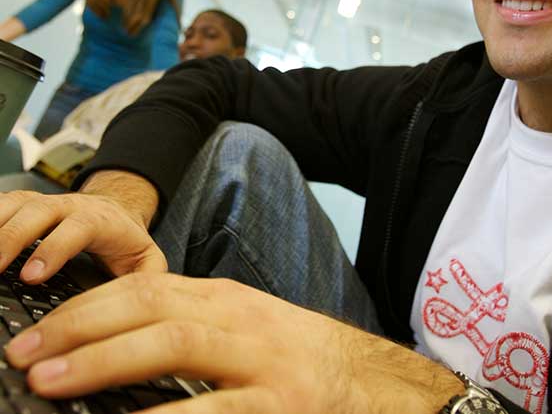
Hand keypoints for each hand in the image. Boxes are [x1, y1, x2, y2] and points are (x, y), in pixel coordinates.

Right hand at [0, 170, 165, 281]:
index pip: (78, 227)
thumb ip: (149, 276)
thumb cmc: (124, 239)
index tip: (32, 276)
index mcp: (100, 219)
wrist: (115, 209)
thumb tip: (143, 298)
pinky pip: (0, 205)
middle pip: (37, 212)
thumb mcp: (145, 258)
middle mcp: (68, 206)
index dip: (53, 248)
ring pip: (13, 205)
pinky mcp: (23, 205)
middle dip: (12, 238)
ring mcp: (43, 203)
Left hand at [6, 273, 463, 412]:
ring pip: (174, 343)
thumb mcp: (247, 330)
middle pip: (151, 306)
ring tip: (52, 379)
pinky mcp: (281, 406)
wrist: (378, 385)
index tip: (41, 328)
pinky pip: (214, 409)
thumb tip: (123, 344)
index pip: (147, 289)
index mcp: (228, 301)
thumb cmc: (302, 359)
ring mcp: (262, 362)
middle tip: (26, 352)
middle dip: (81, 326)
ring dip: (105, 361)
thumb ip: (194, 330)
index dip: (88, 306)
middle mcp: (240, 319)